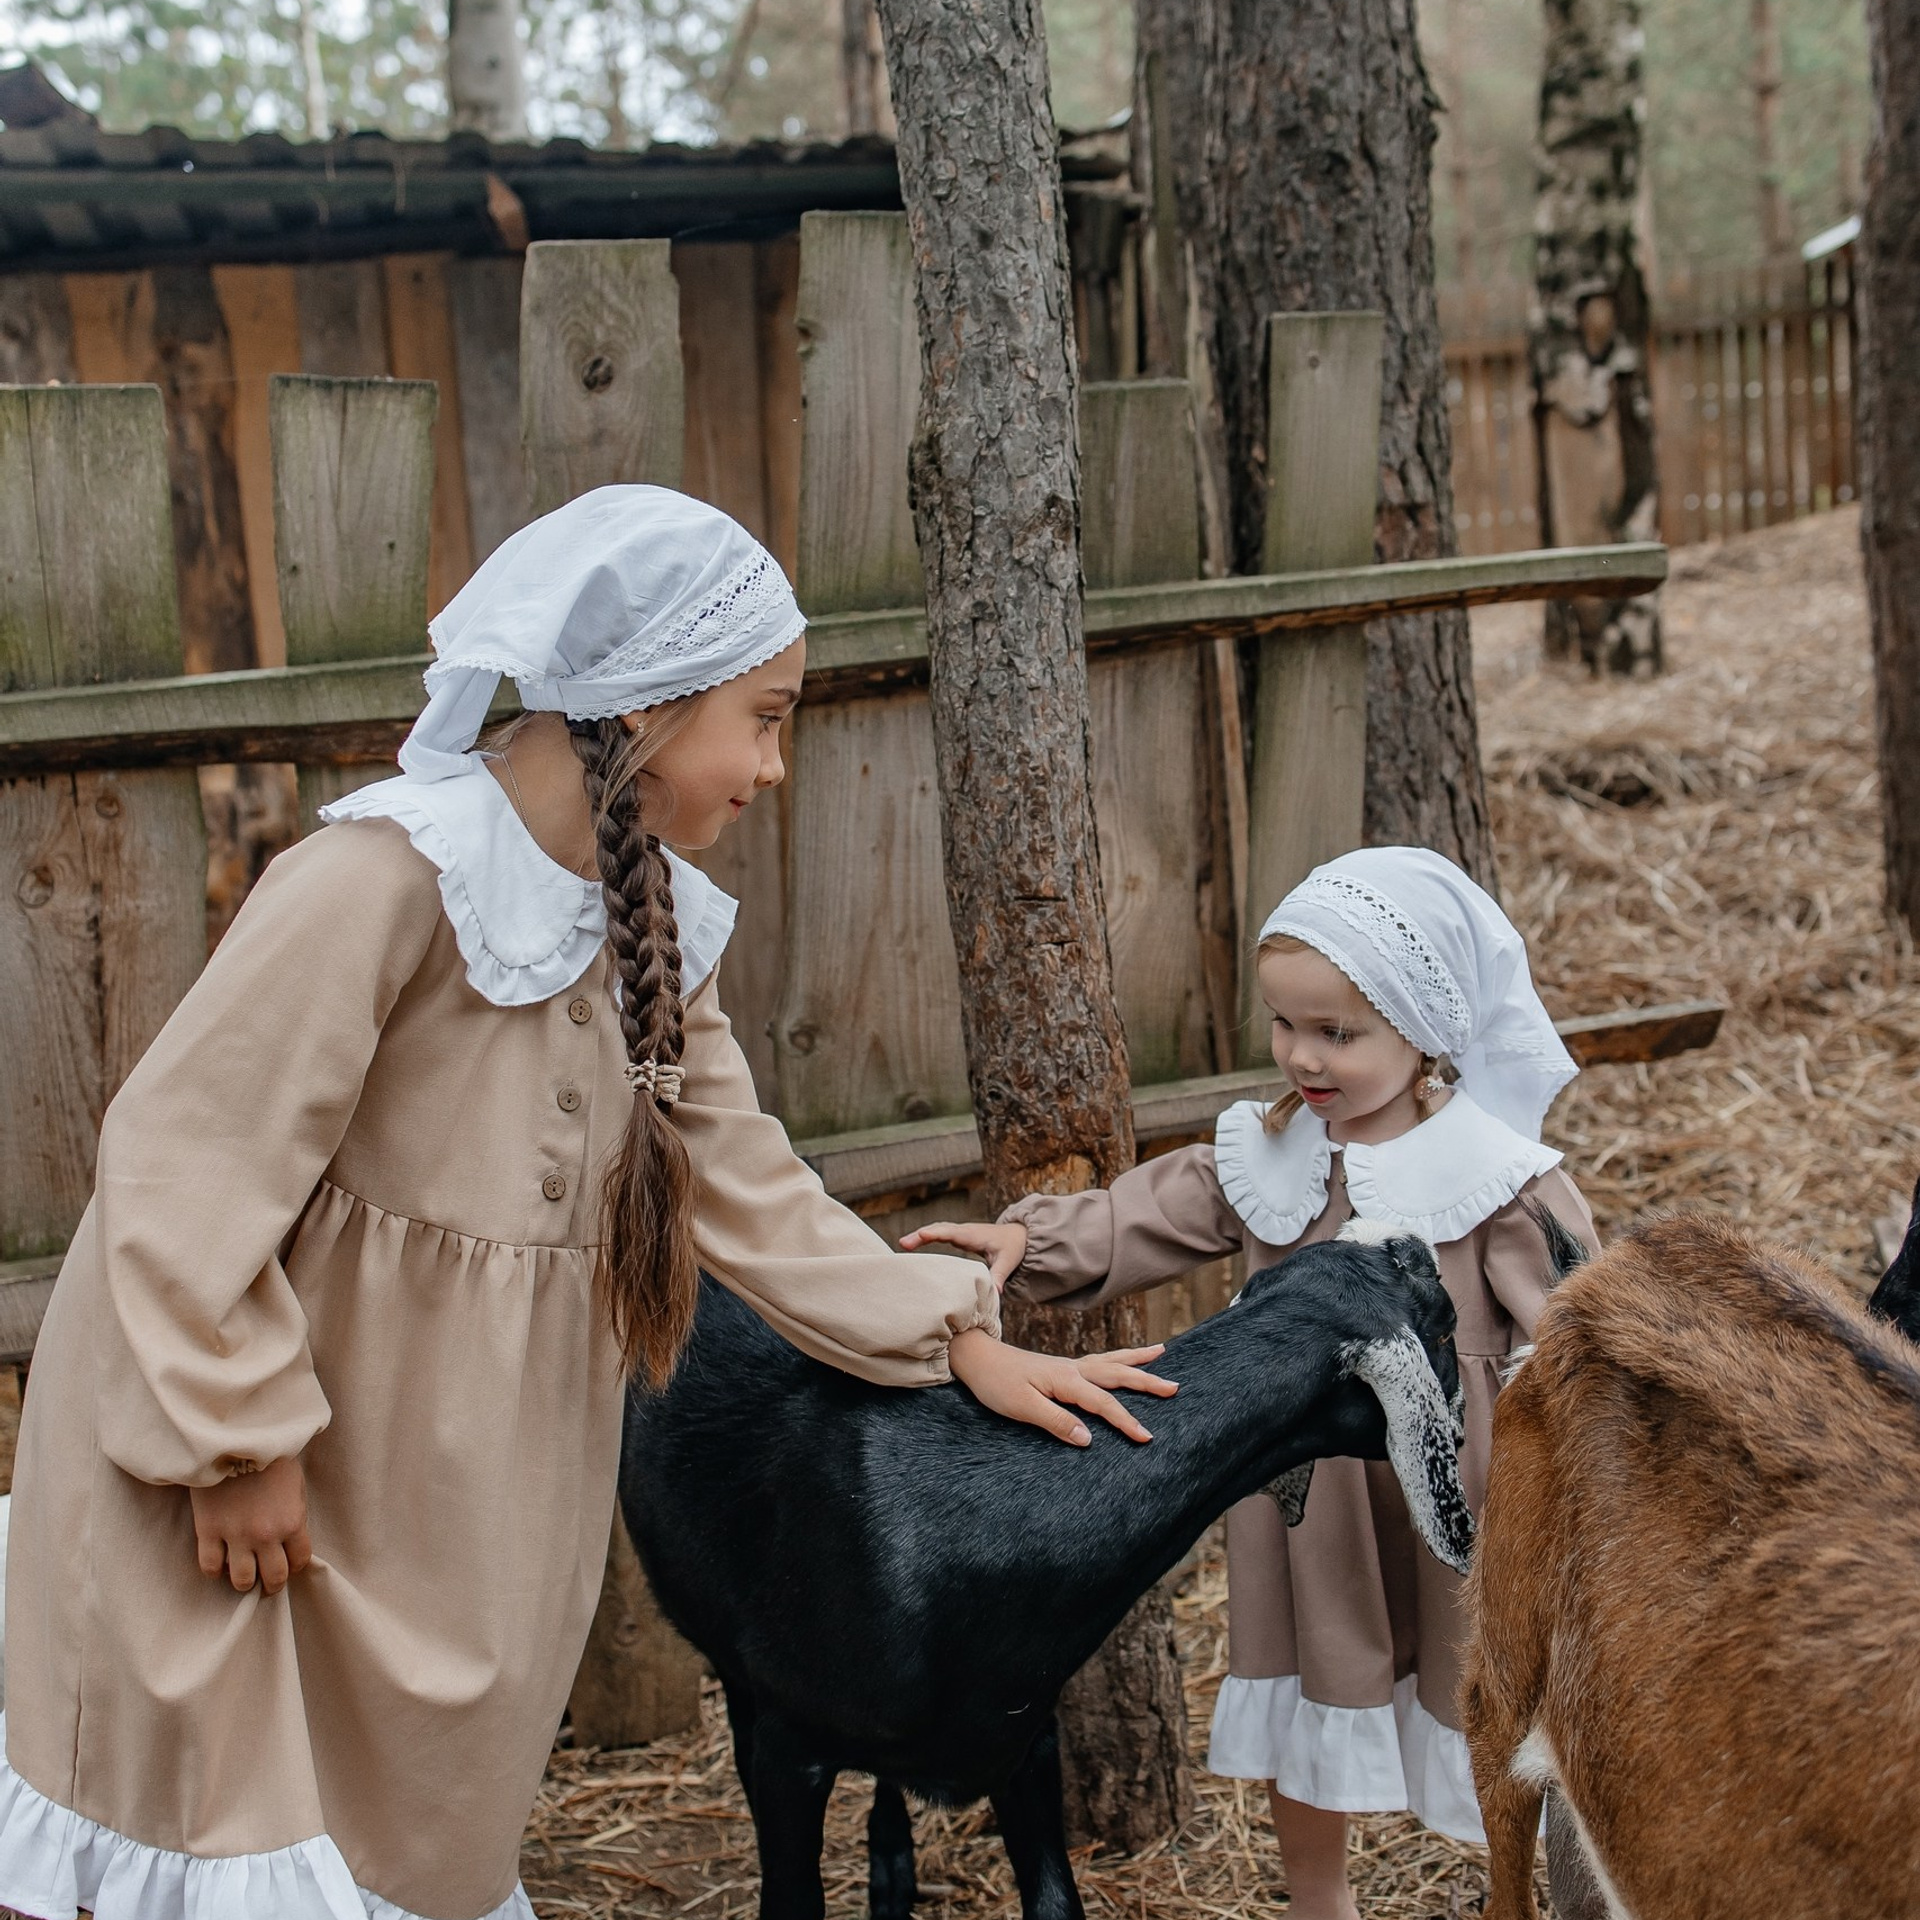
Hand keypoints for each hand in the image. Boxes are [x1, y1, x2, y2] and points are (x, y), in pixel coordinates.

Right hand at [190, 1456, 312, 1596]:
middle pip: (273, 1578)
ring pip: (241, 1580)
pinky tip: (220, 1562)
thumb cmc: (271, 1457)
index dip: (295, 1565)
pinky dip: (215, 1571)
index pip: (299, 1561)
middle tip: (267, 1581)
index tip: (288, 1564)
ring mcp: (235, 1535)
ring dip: (244, 1582)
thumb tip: (291, 1540)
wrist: (236, 1438)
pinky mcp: (208, 1530)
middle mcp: (265, 1535)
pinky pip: (210, 1567)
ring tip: (243, 1575)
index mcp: (292, 1522)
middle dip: (272, 1583)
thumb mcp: (296, 1485)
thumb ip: (294, 1514)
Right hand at [901, 1219, 1027, 1289]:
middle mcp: (965, 1231)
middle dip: (921, 1235)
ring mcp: (961, 1232)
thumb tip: (995, 1292)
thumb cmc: (1013, 1248)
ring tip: (903, 1244)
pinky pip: (940, 1233)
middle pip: (940, 1229)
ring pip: (938, 1230)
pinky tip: (914, 1243)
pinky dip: (927, 1236)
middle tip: (903, 1243)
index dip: (936, 1233)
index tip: (921, 1235)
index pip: (952, 1233)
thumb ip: (999, 1276)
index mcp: (974, 1236)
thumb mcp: (1008, 1262)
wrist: (1020, 1236)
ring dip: (921, 1235)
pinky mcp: (959, 1236)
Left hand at [948, 1328, 1176, 1445]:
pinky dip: (1117, 1359)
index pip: (1104, 1403)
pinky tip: (1121, 1361)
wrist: (975, 1358)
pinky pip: (1098, 1361)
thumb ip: (1056, 1421)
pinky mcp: (1061, 1369)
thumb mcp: (1022, 1407)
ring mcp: (1067, 1367)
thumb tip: (1089, 1438)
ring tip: (1161, 1351)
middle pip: (1117, 1374)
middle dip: (1147, 1381)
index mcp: (1066, 1380)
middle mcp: (1072, 1369)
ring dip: (1137, 1360)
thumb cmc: (995, 1383)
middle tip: (1175, 1387)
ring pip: (1110, 1362)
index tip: (1147, 1438)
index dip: (1126, 1421)